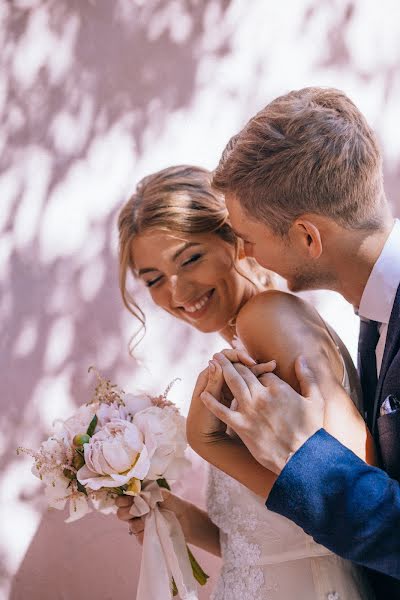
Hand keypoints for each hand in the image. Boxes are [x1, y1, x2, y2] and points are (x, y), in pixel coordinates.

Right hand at [116, 489, 190, 544]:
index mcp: (137, 500)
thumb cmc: (174, 503)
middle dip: (127, 511)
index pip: (121, 500)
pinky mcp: (145, 538)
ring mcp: (140, 526)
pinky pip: (139, 537)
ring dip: (140, 522)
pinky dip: (146, 533)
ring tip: (152, 517)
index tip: (130, 499)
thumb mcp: (164, 494)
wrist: (187, 519)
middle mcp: (135, 513)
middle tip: (140, 509)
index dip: (122, 500)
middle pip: (121, 514)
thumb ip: (152, 492)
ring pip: (131, 526)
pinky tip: (154, 528)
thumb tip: (141, 493)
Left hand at [200, 354, 324, 473]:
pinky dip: (211, 401)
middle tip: (222, 355)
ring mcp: (250, 410)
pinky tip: (203, 394)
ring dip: (220, 370)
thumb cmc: (311, 430)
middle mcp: (262, 396)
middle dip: (233, 363)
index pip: (262, 372)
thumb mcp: (315, 399)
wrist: (302, 458)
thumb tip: (301, 358)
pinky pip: (221, 410)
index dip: (258, 371)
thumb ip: (307, 376)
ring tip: (213, 361)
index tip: (255, 372)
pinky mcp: (241, 426)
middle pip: (244, 372)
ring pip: (231, 383)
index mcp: (278, 388)